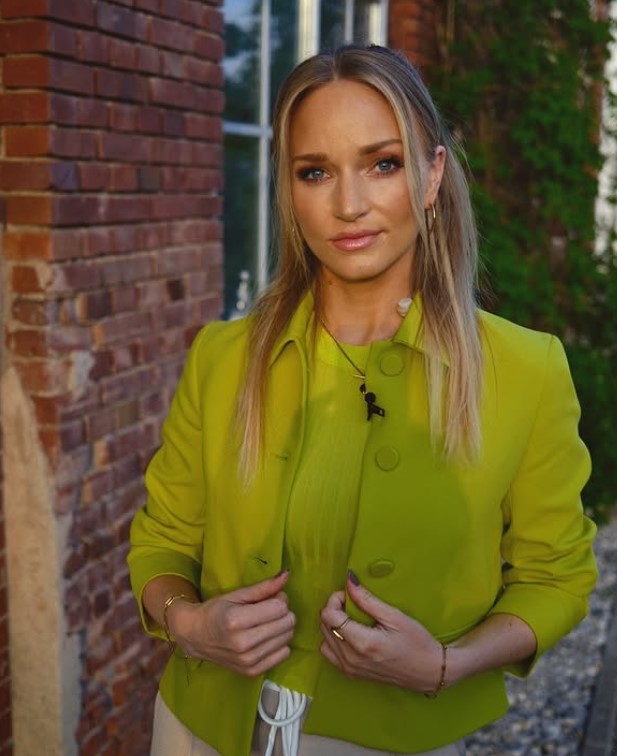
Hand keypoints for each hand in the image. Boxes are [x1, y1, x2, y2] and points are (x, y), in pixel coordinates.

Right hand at [168, 570, 295, 676]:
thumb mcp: (237, 595)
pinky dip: (279, 643)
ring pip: (287, 638)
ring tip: (265, 623)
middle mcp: (243, 643)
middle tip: (269, 610)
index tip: (271, 598)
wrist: (196, 637)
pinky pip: (284, 654)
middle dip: (283, 613)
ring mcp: (248, 660)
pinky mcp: (252, 671)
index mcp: (236, 620)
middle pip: (287, 623)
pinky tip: (265, 638)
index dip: (280, 599)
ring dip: (281, 628)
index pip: (279, 608)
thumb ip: (264, 587)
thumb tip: (287, 575)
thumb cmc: (216, 611)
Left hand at [320, 572, 442, 693]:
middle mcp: (351, 659)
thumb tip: (348, 580)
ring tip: (351, 618)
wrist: (428, 671)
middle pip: (324, 626)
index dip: (335, 600)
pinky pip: (330, 653)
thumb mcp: (394, 616)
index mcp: (363, 643)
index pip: (329, 616)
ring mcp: (350, 669)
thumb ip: (367, 599)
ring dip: (332, 625)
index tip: (349, 595)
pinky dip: (334, 640)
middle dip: (333, 609)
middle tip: (352, 603)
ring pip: (324, 640)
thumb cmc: (417, 642)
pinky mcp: (351, 674)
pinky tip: (350, 634)